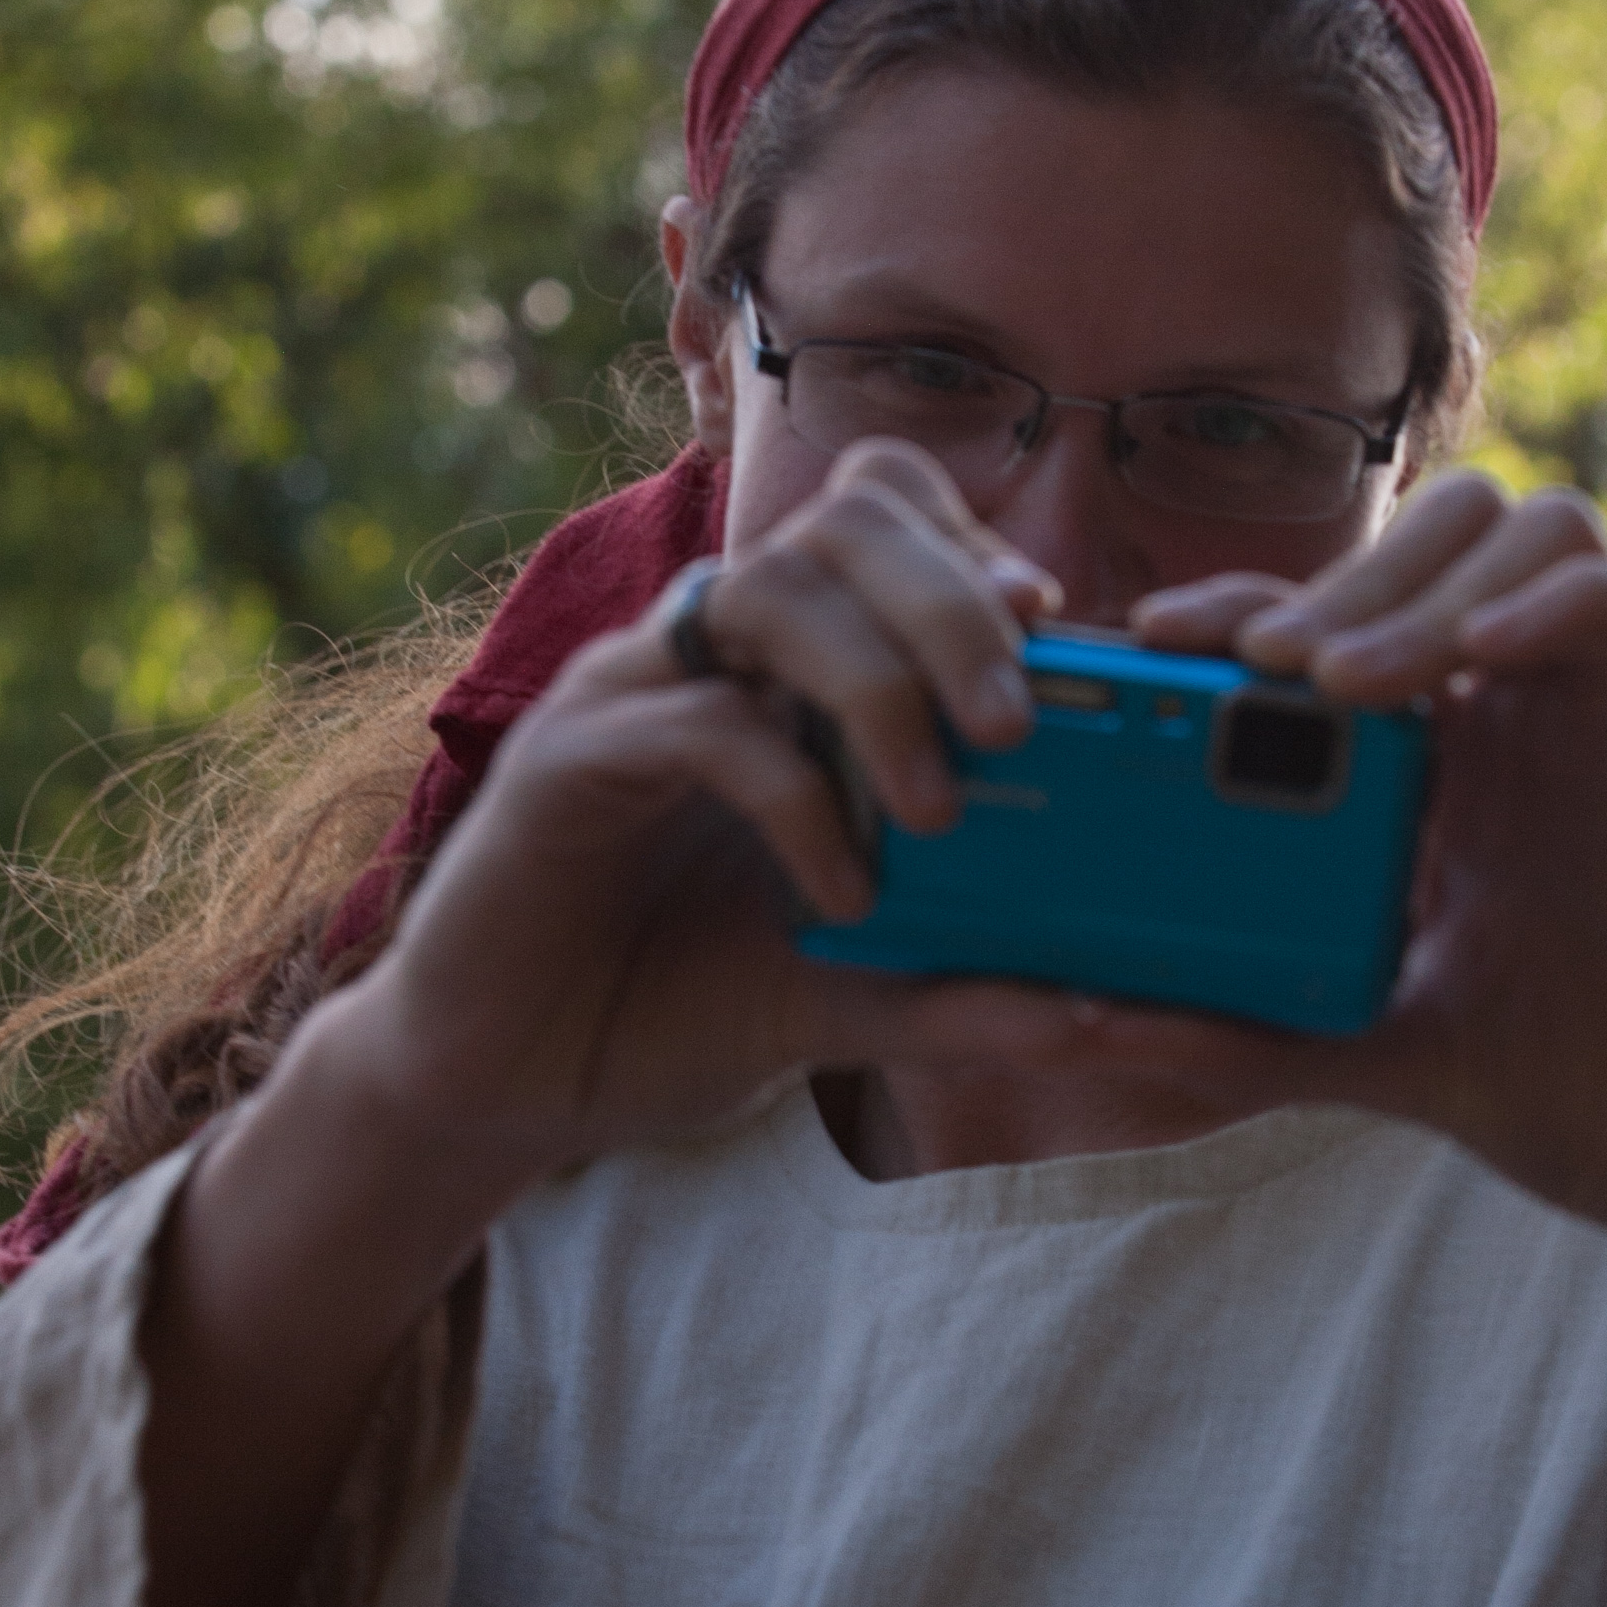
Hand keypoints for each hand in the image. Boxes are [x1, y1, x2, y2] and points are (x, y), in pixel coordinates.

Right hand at [354, 438, 1122, 1184]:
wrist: (504, 1087)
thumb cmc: (663, 1006)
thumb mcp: (845, 996)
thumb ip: (961, 989)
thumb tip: (1102, 1009)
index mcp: (777, 669)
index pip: (882, 519)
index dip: (975, 547)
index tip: (1058, 631)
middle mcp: (705, 655)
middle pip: (841, 520)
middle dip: (950, 599)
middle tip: (1015, 725)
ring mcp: (629, 695)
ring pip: (770, 589)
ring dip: (878, 682)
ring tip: (938, 808)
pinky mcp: (565, 766)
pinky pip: (697, 723)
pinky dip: (792, 795)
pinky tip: (840, 892)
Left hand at [1118, 473, 1606, 1606]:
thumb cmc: (1579, 1096)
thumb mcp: (1378, 1054)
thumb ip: (1246, 1032)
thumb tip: (1079, 1024)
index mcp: (1455, 755)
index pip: (1342, 619)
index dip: (1246, 603)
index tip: (1143, 645)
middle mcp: (1538, 708)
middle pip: (1442, 535)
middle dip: (1340, 574)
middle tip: (1254, 661)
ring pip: (1546, 535)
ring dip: (1436, 586)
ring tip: (1348, 683)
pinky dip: (1576, 608)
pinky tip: (1489, 666)